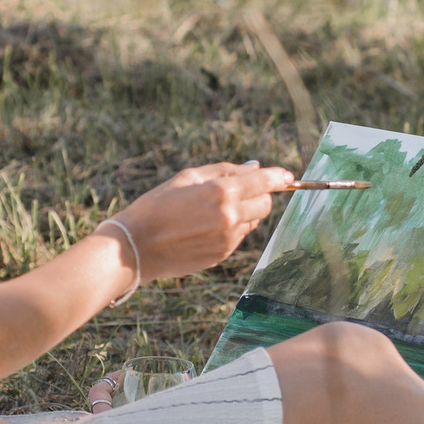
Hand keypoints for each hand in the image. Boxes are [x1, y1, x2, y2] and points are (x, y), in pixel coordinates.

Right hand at [109, 162, 296, 281]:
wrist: (136, 246)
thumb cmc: (157, 205)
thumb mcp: (188, 178)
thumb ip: (224, 171)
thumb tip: (254, 168)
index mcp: (222, 192)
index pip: (265, 182)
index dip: (279, 177)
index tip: (287, 176)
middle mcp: (231, 217)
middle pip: (266, 204)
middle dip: (260, 195)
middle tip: (240, 191)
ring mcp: (228, 239)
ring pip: (253, 222)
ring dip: (243, 212)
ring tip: (211, 210)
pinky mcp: (222, 255)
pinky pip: (237, 237)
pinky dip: (230, 229)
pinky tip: (204, 227)